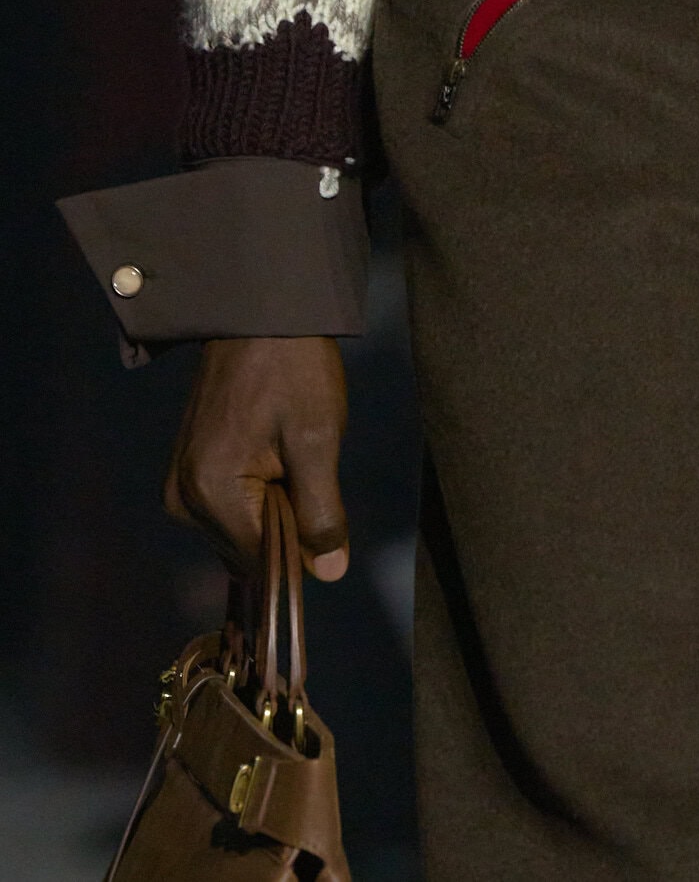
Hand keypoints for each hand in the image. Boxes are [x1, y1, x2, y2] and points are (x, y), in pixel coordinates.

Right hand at [165, 335, 349, 579]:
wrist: (258, 316)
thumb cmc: (293, 370)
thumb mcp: (318, 437)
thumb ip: (320, 512)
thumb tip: (329, 574)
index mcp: (209, 493)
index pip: (260, 564)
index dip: (299, 553)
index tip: (324, 518)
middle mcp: (181, 500)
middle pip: (246, 551)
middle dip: (284, 528)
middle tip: (304, 469)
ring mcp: (178, 487)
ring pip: (238, 533)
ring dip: (270, 511)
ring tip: (287, 456)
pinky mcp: (184, 473)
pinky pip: (227, 511)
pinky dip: (255, 498)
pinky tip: (272, 458)